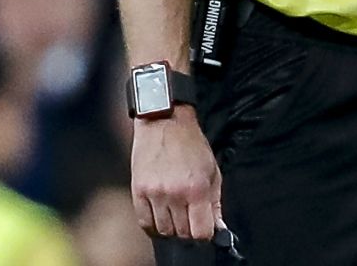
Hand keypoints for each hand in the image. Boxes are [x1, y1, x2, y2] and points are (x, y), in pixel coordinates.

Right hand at [130, 109, 221, 241]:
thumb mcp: (212, 170)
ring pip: (163, 230)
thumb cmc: (191, 145)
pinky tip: (160, 215)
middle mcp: (175, 194)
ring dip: (171, 227)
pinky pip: (144, 222)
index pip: (201, 232)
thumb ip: (215, 202)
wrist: (164, 122)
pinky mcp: (138, 191)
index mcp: (197, 189)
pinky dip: (153, 224)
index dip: (205, 234)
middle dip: (189, 230)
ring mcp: (155, 193)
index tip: (205, 229)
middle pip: (182, 233)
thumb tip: (218, 228)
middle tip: (190, 218)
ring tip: (176, 213)